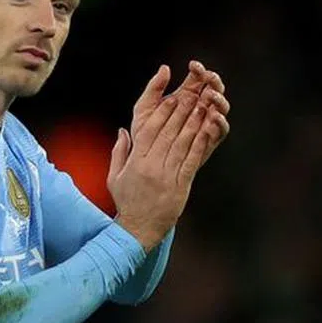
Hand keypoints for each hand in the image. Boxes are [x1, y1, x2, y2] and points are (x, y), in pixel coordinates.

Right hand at [107, 89, 209, 250]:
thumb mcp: (114, 176)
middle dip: (181, 111)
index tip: (171, 98)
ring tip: (202, 106)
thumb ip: (119, 152)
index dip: (162, 112)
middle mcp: (152, 166)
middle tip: (192, 94)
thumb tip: (122, 130)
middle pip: (168, 133)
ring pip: (182, 144)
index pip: (150, 130)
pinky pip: (192, 161)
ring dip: (194, 123)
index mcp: (136, 162)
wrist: (139, 229)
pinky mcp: (181, 185)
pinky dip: (200, 144)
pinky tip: (207, 130)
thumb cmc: (127, 202)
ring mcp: (167, 176)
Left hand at [131, 61, 229, 166]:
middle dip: (214, 81)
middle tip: (208, 78)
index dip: (198, 70)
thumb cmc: (144, 135)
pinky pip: (220, 130)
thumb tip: (165, 68)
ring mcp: (207, 124)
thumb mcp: (144, 109)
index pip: (198, 78)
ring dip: (219, 100)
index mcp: (185, 96)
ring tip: (211, 96)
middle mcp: (199, 107)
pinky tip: (214, 116)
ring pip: (221, 108)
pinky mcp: (210, 141)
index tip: (193, 66)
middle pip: (214, 89)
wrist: (146, 163)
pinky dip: (220, 122)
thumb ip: (153, 88)